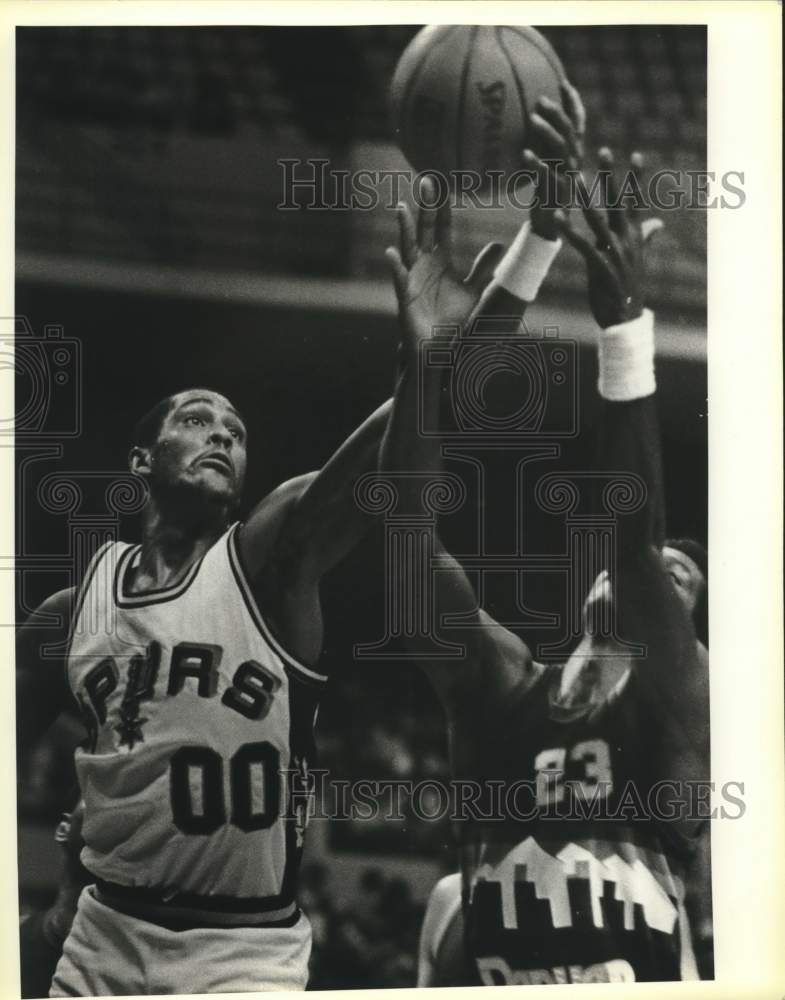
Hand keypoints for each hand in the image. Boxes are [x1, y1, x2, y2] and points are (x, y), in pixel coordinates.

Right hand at [385, 177, 503, 350]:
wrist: (437, 348)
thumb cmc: (451, 320)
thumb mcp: (472, 292)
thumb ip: (482, 269)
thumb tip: (499, 245)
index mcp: (440, 260)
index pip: (442, 228)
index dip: (443, 208)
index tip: (445, 184)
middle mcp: (424, 265)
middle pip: (423, 230)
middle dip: (424, 207)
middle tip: (426, 181)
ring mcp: (411, 279)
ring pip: (407, 248)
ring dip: (405, 229)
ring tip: (402, 208)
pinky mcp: (404, 297)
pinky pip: (399, 279)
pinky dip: (395, 267)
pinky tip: (392, 253)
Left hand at [524, 80, 585, 241]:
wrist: (550, 224)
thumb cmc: (544, 191)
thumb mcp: (543, 164)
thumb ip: (539, 144)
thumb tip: (520, 121)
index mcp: (573, 151)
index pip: (578, 121)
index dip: (573, 101)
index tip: (563, 82)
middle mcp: (574, 159)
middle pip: (569, 129)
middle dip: (557, 112)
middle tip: (540, 99)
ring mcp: (568, 174)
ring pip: (561, 147)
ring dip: (547, 131)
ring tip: (532, 120)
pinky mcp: (558, 190)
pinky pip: (547, 173)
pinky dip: (536, 162)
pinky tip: (523, 153)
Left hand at [554, 148, 663, 327]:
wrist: (625, 318)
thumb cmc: (628, 287)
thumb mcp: (636, 259)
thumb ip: (645, 237)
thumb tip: (658, 223)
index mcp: (634, 236)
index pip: (636, 201)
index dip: (636, 178)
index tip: (637, 153)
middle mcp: (626, 241)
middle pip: (618, 202)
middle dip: (611, 176)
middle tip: (604, 149)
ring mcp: (615, 254)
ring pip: (599, 219)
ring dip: (586, 197)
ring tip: (575, 176)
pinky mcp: (600, 268)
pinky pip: (582, 245)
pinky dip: (569, 230)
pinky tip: (558, 216)